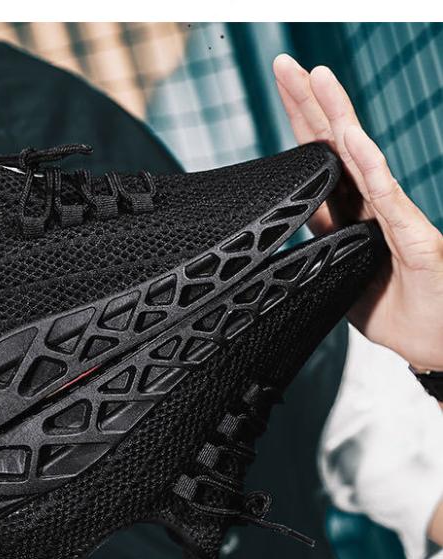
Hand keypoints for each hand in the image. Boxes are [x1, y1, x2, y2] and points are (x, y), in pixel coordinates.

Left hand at [273, 54, 442, 373]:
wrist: (434, 343)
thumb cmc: (394, 312)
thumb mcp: (338, 281)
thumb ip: (318, 254)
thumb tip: (285, 245)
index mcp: (349, 217)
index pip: (318, 162)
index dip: (301, 124)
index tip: (283, 87)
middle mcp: (372, 207)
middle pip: (334, 146)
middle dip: (310, 103)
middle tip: (285, 64)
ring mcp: (394, 220)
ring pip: (361, 160)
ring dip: (337, 118)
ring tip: (318, 79)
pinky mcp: (415, 242)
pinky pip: (389, 201)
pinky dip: (370, 169)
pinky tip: (352, 139)